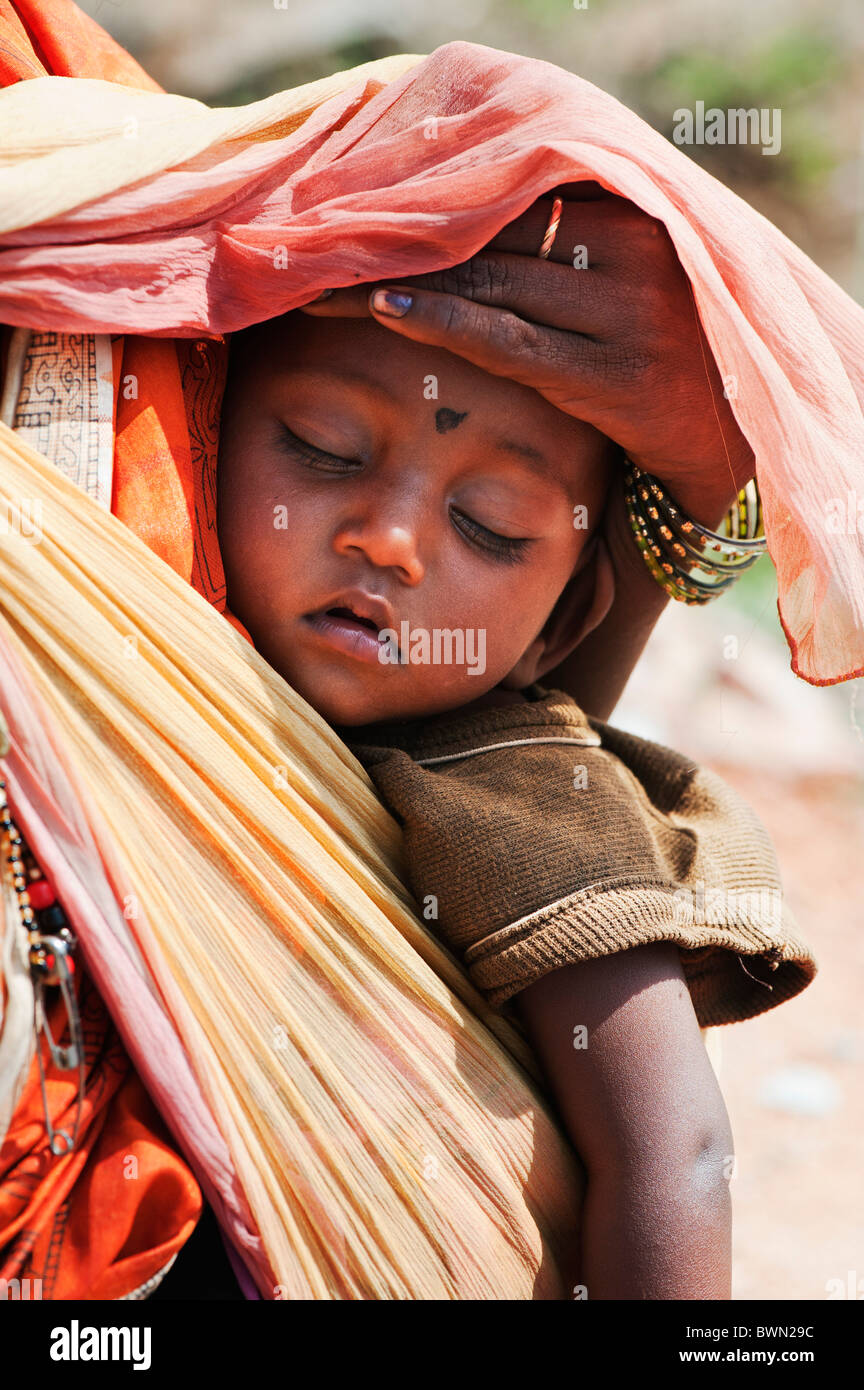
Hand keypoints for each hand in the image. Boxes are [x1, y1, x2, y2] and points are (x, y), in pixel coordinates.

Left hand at [300, 185, 753, 527]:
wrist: (734, 437)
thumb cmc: (664, 351)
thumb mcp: (625, 278)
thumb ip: (565, 242)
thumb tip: (457, 218)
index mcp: (630, 214)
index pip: (505, 196)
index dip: (424, 206)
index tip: (353, 211)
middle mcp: (631, 254)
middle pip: (485, 238)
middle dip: (397, 242)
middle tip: (315, 244)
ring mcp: (625, 316)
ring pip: (486, 285)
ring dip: (397, 281)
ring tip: (322, 279)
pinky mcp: (611, 378)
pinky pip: (505, 342)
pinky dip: (440, 321)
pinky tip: (382, 308)